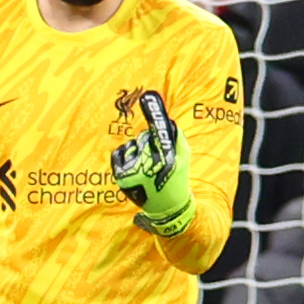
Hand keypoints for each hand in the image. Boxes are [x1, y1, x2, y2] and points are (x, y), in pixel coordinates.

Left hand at [110, 89, 193, 236]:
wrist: (167, 207)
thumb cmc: (177, 178)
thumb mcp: (184, 157)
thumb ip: (176, 137)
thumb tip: (166, 121)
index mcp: (168, 158)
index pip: (160, 131)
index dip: (155, 114)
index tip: (147, 96)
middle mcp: (150, 163)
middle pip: (145, 137)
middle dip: (150, 143)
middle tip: (157, 160)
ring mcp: (134, 170)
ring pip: (132, 145)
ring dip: (138, 151)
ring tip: (147, 169)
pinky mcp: (121, 177)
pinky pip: (119, 153)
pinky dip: (125, 157)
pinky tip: (134, 169)